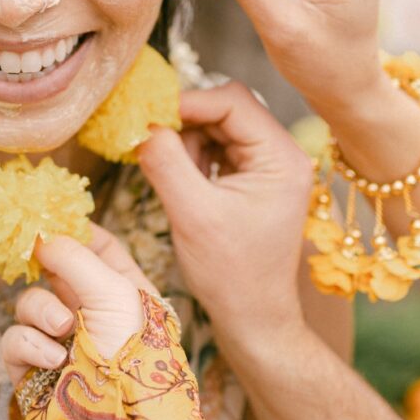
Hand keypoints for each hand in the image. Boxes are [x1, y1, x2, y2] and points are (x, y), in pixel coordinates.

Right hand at [0, 224, 156, 385]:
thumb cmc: (131, 353)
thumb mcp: (110, 290)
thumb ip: (71, 255)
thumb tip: (38, 232)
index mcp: (121, 290)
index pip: (98, 247)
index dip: (76, 229)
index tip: (53, 214)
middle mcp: (90, 311)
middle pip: (54, 270)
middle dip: (41, 261)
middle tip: (27, 244)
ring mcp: (59, 339)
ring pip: (28, 301)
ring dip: (40, 311)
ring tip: (62, 330)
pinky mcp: (32, 366)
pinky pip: (15, 338)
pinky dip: (30, 343)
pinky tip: (53, 358)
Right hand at [138, 82, 312, 345]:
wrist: (252, 317)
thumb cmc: (230, 274)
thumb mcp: (191, 214)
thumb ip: (165, 161)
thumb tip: (138, 122)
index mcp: (281, 158)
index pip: (233, 102)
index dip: (188, 102)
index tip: (148, 115)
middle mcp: (281, 155)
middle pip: (224, 110)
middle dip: (184, 122)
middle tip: (150, 139)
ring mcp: (266, 166)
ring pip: (216, 127)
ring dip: (185, 141)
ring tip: (168, 171)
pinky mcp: (250, 178)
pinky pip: (215, 148)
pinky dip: (190, 156)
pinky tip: (179, 180)